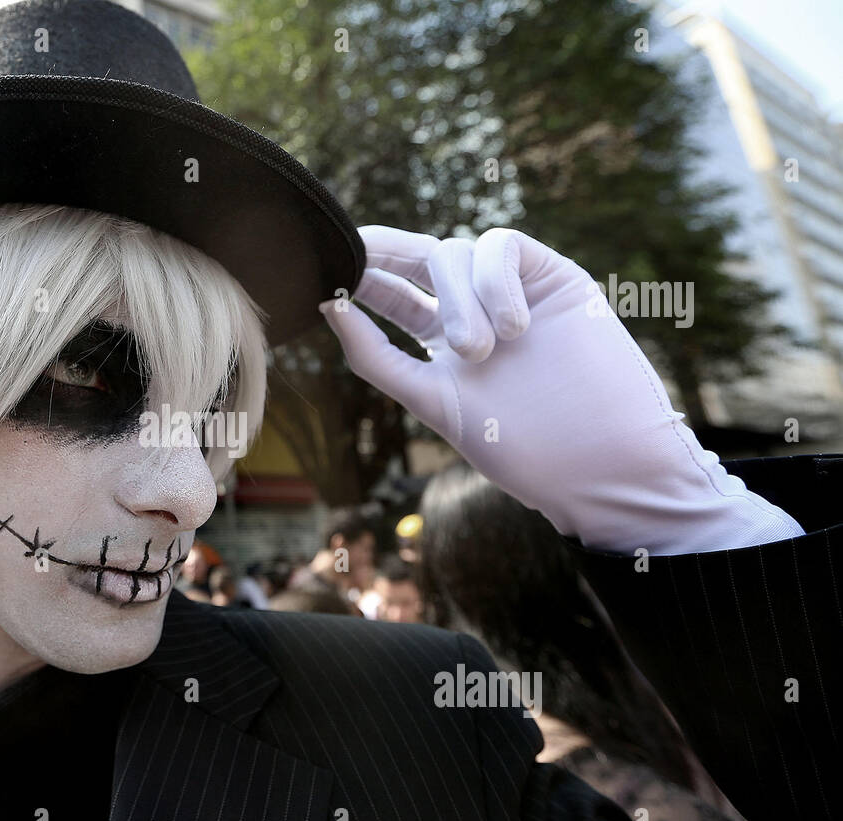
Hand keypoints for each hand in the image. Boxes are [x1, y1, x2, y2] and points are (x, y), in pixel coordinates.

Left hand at [321, 226, 803, 554]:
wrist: (603, 462)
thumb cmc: (522, 447)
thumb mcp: (433, 402)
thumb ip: (378, 358)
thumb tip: (329, 306)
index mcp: (441, 345)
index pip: (393, 296)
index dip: (364, 276)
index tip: (332, 272)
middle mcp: (475, 313)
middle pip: (419, 259)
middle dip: (386, 253)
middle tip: (361, 260)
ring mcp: (514, 293)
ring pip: (456, 254)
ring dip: (458, 297)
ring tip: (480, 352)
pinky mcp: (554, 280)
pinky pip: (505, 246)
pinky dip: (496, 278)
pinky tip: (512, 327)